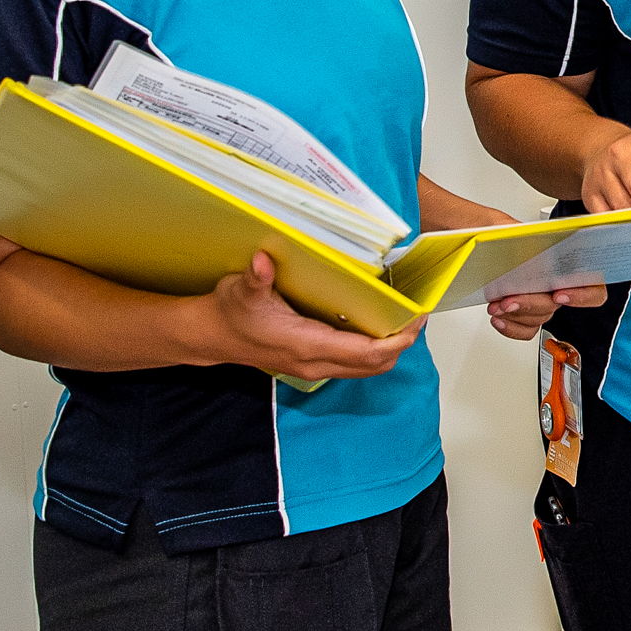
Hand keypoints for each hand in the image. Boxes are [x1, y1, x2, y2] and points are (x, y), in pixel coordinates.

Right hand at [195, 253, 421, 384]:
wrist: (213, 336)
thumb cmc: (230, 312)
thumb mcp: (240, 290)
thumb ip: (256, 277)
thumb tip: (263, 262)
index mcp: (306, 345)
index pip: (367, 352)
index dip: (398, 338)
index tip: (416, 317)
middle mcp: (316, 363)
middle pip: (376, 364)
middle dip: (403, 341)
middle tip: (418, 312)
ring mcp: (315, 367)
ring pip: (369, 368)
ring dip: (391, 347)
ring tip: (403, 316)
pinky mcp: (313, 365)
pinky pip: (355, 364)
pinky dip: (374, 348)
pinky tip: (376, 322)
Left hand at [418, 187, 609, 341]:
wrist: (451, 232)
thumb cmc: (478, 226)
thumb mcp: (498, 225)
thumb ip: (517, 238)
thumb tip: (532, 255)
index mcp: (558, 253)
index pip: (591, 280)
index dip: (582, 293)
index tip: (558, 293)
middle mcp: (551, 276)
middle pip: (558, 303)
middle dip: (532, 304)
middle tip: (509, 299)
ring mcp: (536, 295)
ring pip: (541, 318)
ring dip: (518, 316)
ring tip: (496, 306)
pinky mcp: (519, 309)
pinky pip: (526, 329)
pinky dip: (512, 327)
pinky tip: (498, 317)